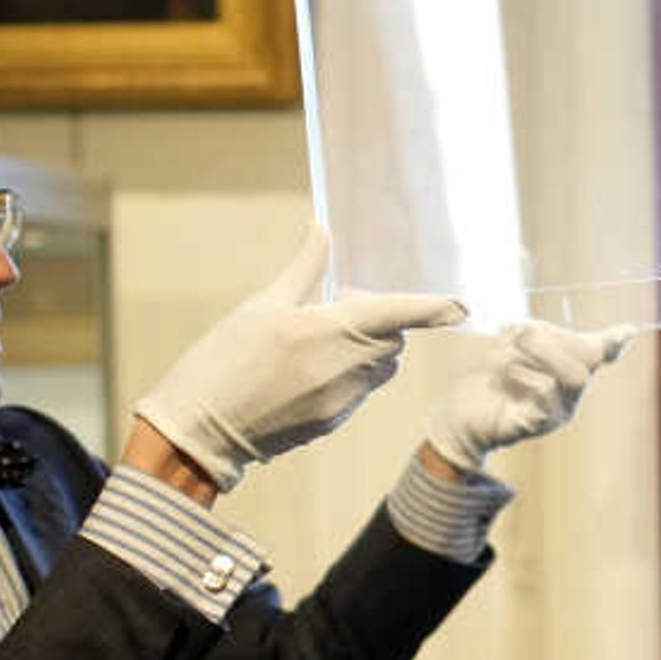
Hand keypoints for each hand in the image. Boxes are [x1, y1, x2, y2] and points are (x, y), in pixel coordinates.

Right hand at [134, 226, 466, 491]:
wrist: (198, 432)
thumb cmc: (223, 361)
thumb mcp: (260, 306)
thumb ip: (302, 269)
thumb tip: (320, 228)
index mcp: (331, 330)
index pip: (399, 313)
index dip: (433, 307)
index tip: (462, 304)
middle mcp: (347, 368)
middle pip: (394, 340)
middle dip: (381, 322)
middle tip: (333, 311)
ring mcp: (343, 401)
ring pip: (380, 368)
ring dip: (366, 350)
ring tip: (314, 343)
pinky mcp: (332, 422)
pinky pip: (358, 391)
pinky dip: (347, 375)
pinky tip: (302, 374)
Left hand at [423, 319, 635, 475]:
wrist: (457, 419)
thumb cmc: (484, 382)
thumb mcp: (507, 348)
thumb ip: (532, 334)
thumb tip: (537, 328)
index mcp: (565, 368)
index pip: (601, 353)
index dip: (616, 342)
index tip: (629, 331)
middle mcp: (569, 393)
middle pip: (588, 359)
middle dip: (554, 337)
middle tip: (518, 331)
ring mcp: (557, 412)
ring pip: (575, 378)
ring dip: (543, 352)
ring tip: (507, 347)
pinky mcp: (538, 426)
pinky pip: (546, 396)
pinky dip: (524, 376)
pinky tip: (502, 376)